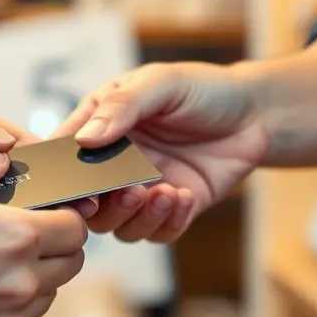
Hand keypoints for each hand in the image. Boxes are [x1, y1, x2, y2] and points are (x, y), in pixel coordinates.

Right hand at [54, 62, 268, 242]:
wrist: (255, 112)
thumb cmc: (203, 89)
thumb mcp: (161, 84)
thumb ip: (122, 107)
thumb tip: (85, 141)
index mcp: (100, 128)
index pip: (63, 158)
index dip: (61, 178)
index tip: (74, 186)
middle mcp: (115, 164)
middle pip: (87, 204)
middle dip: (103, 206)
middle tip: (128, 191)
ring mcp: (143, 189)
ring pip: (120, 226)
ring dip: (137, 216)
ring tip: (164, 191)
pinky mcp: (174, 209)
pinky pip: (159, 232)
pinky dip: (169, 221)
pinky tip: (185, 196)